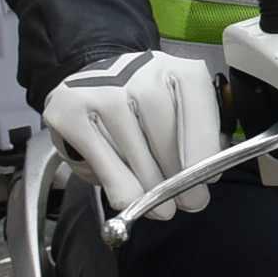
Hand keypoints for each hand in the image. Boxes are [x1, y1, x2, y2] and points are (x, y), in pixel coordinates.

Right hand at [44, 53, 227, 228]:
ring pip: (133, 152)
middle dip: (176, 178)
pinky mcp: (69, 111)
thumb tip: (203, 178)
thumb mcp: (180, 112)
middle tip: (188, 202)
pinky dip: (118, 185)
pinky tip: (129, 198)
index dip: (202, 150)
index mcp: (176, 70)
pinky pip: (102, 160)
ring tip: (159, 206)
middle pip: (163, 134)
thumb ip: (194, 138)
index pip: (196, 110)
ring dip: (148, 187)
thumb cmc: (146, 108)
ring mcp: (101, 91)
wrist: (97, 84)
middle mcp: (138, 73)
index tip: (208, 179)